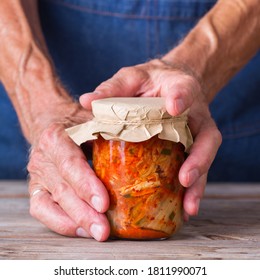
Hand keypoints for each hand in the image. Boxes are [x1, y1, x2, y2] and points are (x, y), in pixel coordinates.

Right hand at [27, 106, 109, 240]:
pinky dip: (60, 223)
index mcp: (56, 138)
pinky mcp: (36, 189)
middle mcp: (42, 158)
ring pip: (50, 204)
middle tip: (104, 231)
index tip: (104, 204)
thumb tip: (146, 143)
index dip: (86, 185)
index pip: (70, 165)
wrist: (51, 120)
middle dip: (84, 213)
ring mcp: (37, 176)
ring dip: (74, 222)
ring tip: (97, 234)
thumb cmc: (78, 122)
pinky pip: (42, 211)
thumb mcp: (93, 119)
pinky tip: (81, 231)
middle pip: (62, 190)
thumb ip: (110, 130)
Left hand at [80, 59, 221, 218]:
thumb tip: (86, 101)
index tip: (174, 106)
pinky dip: (191, 189)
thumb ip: (112, 89)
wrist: (169, 84)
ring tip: (188, 207)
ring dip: (198, 184)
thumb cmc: (148, 82)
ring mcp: (196, 133)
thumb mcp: (130, 79)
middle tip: (185, 179)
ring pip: (204, 159)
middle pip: (206, 137)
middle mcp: (195, 114)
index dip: (181, 98)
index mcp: (179, 88)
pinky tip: (183, 209)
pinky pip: (196, 169)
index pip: (183, 90)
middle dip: (198, 159)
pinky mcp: (192, 147)